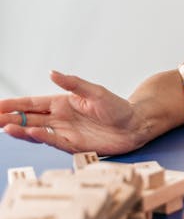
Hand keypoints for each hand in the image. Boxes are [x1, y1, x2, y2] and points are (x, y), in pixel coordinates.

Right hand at [0, 70, 141, 154]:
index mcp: (63, 102)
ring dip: (20, 129)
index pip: (32, 103)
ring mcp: (65, 132)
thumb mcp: (96, 92)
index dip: (14, 105)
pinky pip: (52, 141)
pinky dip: (40, 137)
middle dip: (9, 118)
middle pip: (28, 118)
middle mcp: (60, 118)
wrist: (135, 125)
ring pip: (36, 131)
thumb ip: (73, 83)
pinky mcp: (73, 145)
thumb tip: (52, 72)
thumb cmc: (118, 107)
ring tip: (4, 127)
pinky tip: (29, 132)